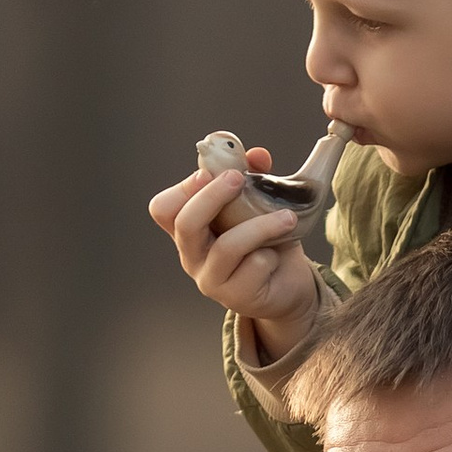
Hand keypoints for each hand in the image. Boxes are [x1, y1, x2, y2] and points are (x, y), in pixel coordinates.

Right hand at [147, 158, 323, 362]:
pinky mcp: (236, 296)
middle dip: (212, 196)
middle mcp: (193, 255)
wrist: (287, 285)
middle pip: (186, 224)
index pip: (163, 208)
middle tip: (238, 179)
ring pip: (227, 247)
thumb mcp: (257, 205)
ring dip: (261, 226)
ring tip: (287, 217)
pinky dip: (271, 255)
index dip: (182, 188)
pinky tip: (277, 257)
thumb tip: (257, 155)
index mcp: (191, 230)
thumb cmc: (265, 242)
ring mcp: (211, 280)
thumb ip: (254, 177)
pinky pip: (254, 267)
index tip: (208, 172)